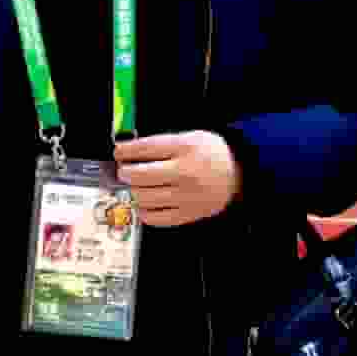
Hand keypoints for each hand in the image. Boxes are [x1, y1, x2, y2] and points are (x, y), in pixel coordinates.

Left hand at [112, 129, 241, 228]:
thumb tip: (128, 151)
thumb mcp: (189, 137)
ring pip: (144, 197)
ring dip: (133, 191)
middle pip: (140, 175)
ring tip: (136, 186)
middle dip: (125, 172)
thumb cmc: (211, 154)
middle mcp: (186, 172)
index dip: (125, 151)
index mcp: (186, 148)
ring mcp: (187, 195)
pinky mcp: (188, 213)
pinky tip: (145, 204)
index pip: (144, 149)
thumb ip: (160, 144)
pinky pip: (156, 218)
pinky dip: (144, 211)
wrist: (237, 173)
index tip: (119, 153)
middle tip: (125, 171)